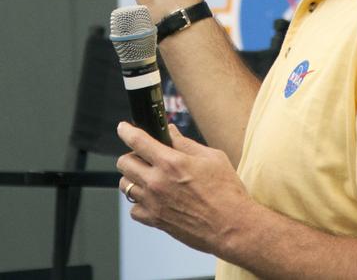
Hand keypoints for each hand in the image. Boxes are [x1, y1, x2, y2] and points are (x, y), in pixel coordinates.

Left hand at [116, 121, 251, 254]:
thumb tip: (170, 132)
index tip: (123, 128)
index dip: (126, 131)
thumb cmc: (227, 193)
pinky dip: (139, 203)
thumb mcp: (212, 158)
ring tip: (148, 178)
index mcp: (171, 162)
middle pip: (124, 162)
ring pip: (125, 185)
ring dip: (133, 178)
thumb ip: (186, 143)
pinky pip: (133, 210)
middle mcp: (158, 182)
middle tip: (143, 156)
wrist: (233, 227)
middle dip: (131, 155)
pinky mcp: (156, 221)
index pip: (137, 141)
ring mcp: (154, 203)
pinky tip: (153, 199)